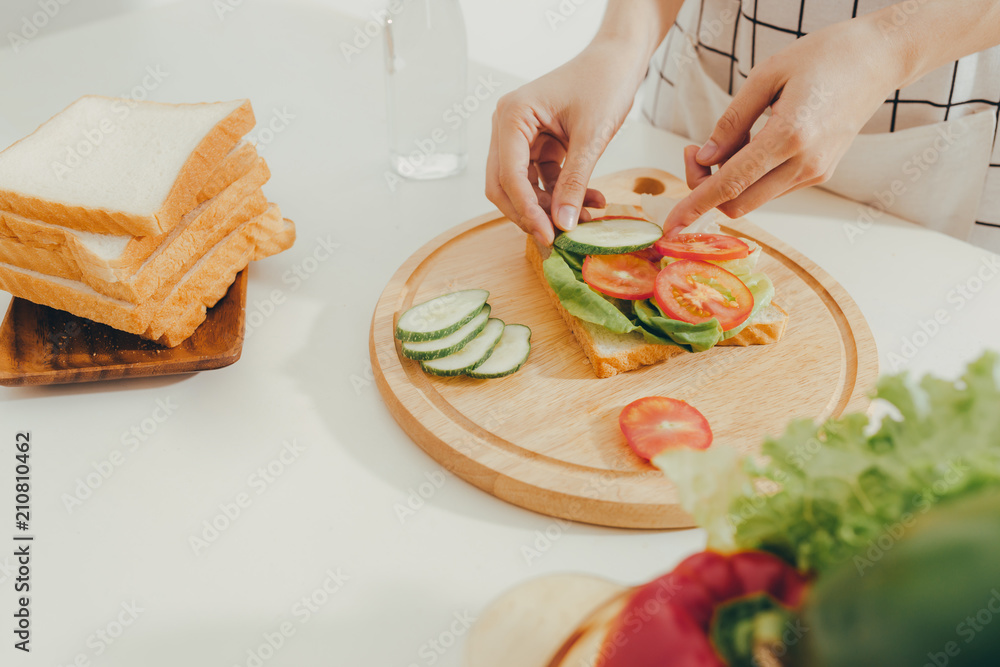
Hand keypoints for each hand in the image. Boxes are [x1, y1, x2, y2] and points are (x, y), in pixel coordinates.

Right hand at [486, 39, 646, 244]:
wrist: (619, 60)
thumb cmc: (605, 82)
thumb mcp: (592, 135)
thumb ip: (575, 181)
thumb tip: (563, 223)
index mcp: (512, 116)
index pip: (509, 175)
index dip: (527, 210)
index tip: (550, 236)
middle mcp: (508, 127)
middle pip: (504, 186)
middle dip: (530, 214)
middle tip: (556, 239)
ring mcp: (521, 137)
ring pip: (523, 187)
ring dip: (549, 207)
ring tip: (584, 217)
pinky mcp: (538, 145)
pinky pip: (542, 180)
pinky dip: (562, 194)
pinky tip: (590, 202)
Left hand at [663, 16, 906, 233]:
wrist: (879, 58)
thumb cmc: (824, 56)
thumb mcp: (766, 75)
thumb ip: (731, 122)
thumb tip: (704, 159)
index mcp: (790, 135)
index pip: (731, 183)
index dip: (695, 205)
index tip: (670, 224)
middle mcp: (805, 163)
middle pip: (738, 203)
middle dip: (706, 190)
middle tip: (694, 152)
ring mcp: (816, 172)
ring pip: (754, 199)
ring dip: (728, 183)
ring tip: (727, 140)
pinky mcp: (820, 173)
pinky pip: (772, 188)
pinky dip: (750, 177)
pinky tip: (751, 145)